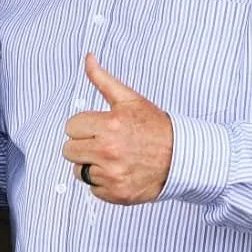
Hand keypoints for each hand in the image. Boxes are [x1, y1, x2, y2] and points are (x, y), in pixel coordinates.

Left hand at [62, 53, 171, 203]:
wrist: (183, 157)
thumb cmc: (155, 127)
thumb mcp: (130, 99)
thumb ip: (103, 79)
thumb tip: (88, 57)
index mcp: (109, 125)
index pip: (71, 127)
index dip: (84, 126)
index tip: (99, 127)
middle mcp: (108, 151)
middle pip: (69, 150)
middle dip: (84, 145)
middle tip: (105, 142)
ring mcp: (112, 175)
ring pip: (78, 171)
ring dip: (92, 165)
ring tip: (114, 158)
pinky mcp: (117, 194)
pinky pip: (93, 189)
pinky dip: (104, 183)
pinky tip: (120, 172)